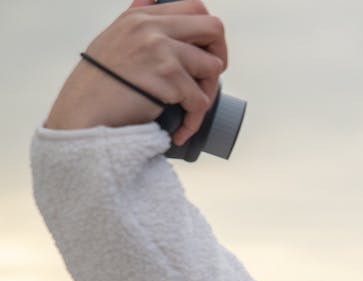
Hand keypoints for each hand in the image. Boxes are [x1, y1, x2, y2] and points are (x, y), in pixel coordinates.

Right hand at [44, 0, 227, 145]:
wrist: (83, 114)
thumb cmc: (99, 83)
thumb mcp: (114, 38)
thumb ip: (136, 18)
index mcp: (141, 17)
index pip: (195, 7)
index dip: (209, 33)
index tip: (206, 53)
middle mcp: (150, 27)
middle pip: (213, 27)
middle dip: (220, 55)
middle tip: (209, 78)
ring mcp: (158, 49)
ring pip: (212, 67)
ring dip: (206, 92)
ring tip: (189, 108)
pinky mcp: (166, 75)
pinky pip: (200, 100)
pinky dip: (194, 118)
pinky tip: (181, 127)